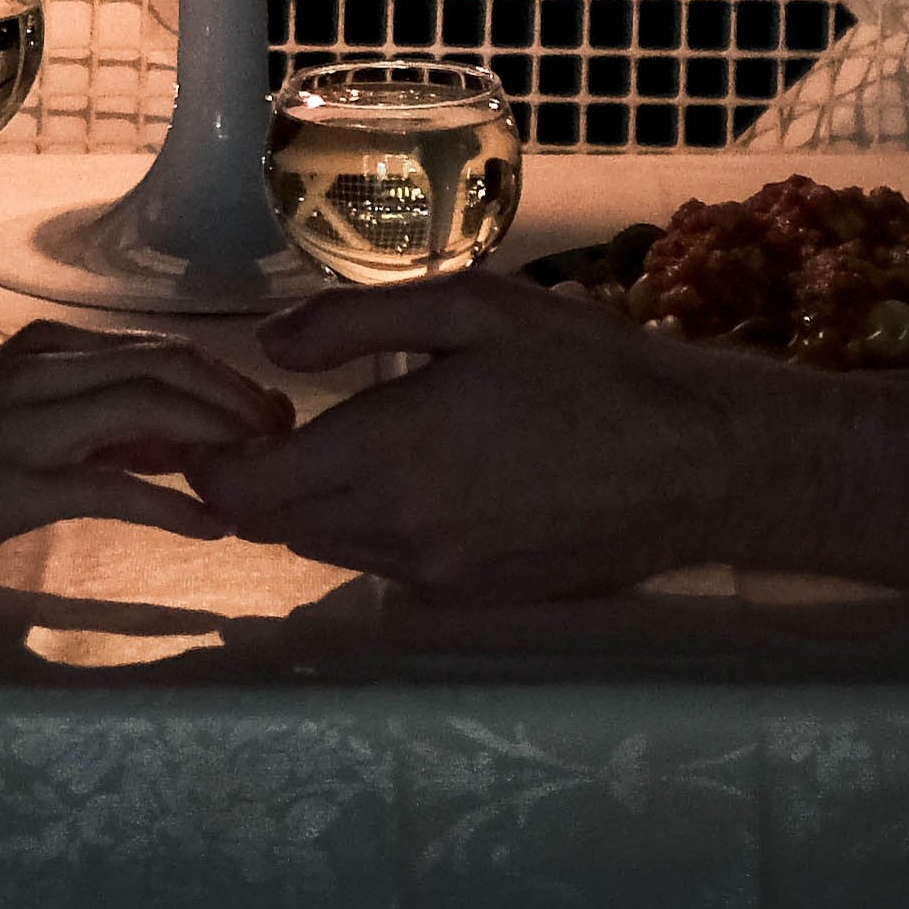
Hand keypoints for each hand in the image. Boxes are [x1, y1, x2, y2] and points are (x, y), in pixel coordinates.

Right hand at [0, 323, 295, 590]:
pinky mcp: (15, 485)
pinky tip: (212, 527)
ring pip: (149, 410)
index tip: (269, 414)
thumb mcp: (22, 424)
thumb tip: (183, 441)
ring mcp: (26, 424)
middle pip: (167, 366)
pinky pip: (112, 487)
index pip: (157, 349)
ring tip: (264, 476)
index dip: (225, 379)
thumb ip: (97, 423)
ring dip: (219, 441)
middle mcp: (41, 371)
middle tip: (283, 441)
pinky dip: (172, 505)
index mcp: (44, 349)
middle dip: (237, 400)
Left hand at [183, 271, 797, 601]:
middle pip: (282, 527)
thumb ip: (353, 322)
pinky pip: (389, 569)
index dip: (212, 464)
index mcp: (389, 452)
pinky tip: (423, 482)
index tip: (219, 428)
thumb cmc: (588, 368)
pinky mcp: (475, 600)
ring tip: (353, 447)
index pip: (249, 490)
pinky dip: (376, 530)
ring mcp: (438, 576)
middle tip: (283, 426)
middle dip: (262, 483)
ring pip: (333, 550)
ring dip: (319, 507)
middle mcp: (401, 529)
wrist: (697, 463)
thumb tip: (269, 345)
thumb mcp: (474, 308)